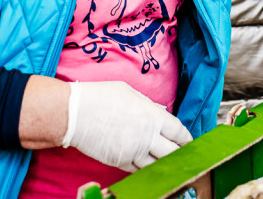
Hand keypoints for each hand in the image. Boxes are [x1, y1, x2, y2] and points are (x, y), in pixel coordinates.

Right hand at [63, 81, 191, 170]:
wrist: (74, 113)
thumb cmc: (100, 97)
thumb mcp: (130, 93)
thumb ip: (148, 105)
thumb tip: (159, 113)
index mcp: (152, 116)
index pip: (178, 132)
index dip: (186, 139)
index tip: (188, 142)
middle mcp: (146, 136)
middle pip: (173, 153)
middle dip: (180, 155)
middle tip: (183, 156)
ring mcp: (133, 151)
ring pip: (157, 165)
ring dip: (164, 165)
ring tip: (168, 163)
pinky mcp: (120, 161)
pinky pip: (139, 170)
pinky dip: (146, 168)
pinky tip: (149, 166)